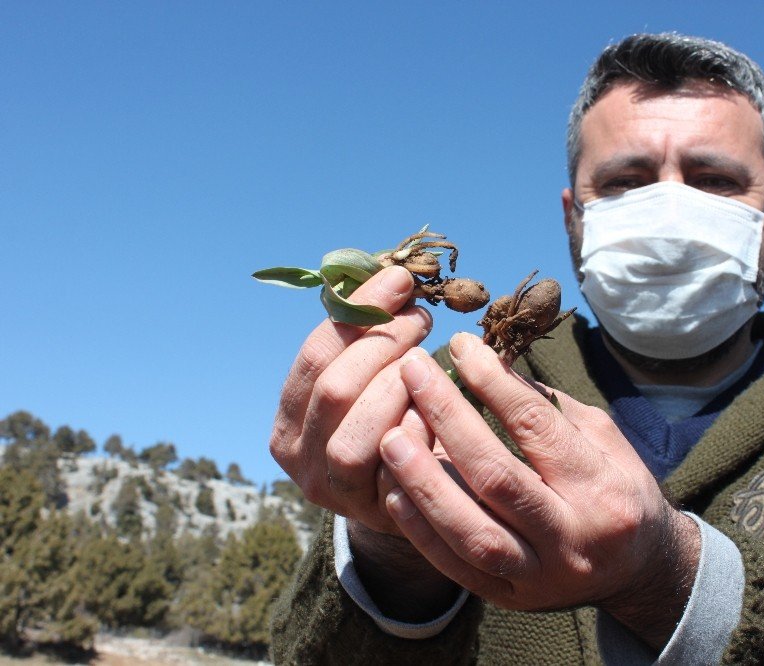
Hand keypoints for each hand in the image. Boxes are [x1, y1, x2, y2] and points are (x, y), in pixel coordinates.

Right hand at [269, 265, 431, 534]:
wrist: (420, 498)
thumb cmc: (396, 422)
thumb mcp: (372, 381)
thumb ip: (369, 339)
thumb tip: (392, 274)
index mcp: (288, 416)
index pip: (316, 354)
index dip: (359, 312)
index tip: (401, 281)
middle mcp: (298, 457)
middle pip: (335, 387)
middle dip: (384, 342)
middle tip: (422, 318)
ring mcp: (333, 490)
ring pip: (356, 431)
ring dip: (399, 385)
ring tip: (430, 359)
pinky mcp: (373, 513)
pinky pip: (394, 464)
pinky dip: (417, 429)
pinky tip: (437, 409)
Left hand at [379, 332, 700, 648]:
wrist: (639, 571)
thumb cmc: (616, 489)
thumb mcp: (602, 439)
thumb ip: (548, 408)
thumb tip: (488, 365)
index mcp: (601, 489)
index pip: (536, 427)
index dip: (492, 382)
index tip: (460, 346)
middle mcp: (572, 537)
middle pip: (497, 476)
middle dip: (448, 419)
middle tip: (413, 374)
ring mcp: (540, 575)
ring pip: (471, 531)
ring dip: (424, 482)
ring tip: (391, 436)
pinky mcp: (510, 599)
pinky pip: (456, 567)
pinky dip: (420, 530)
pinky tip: (394, 490)